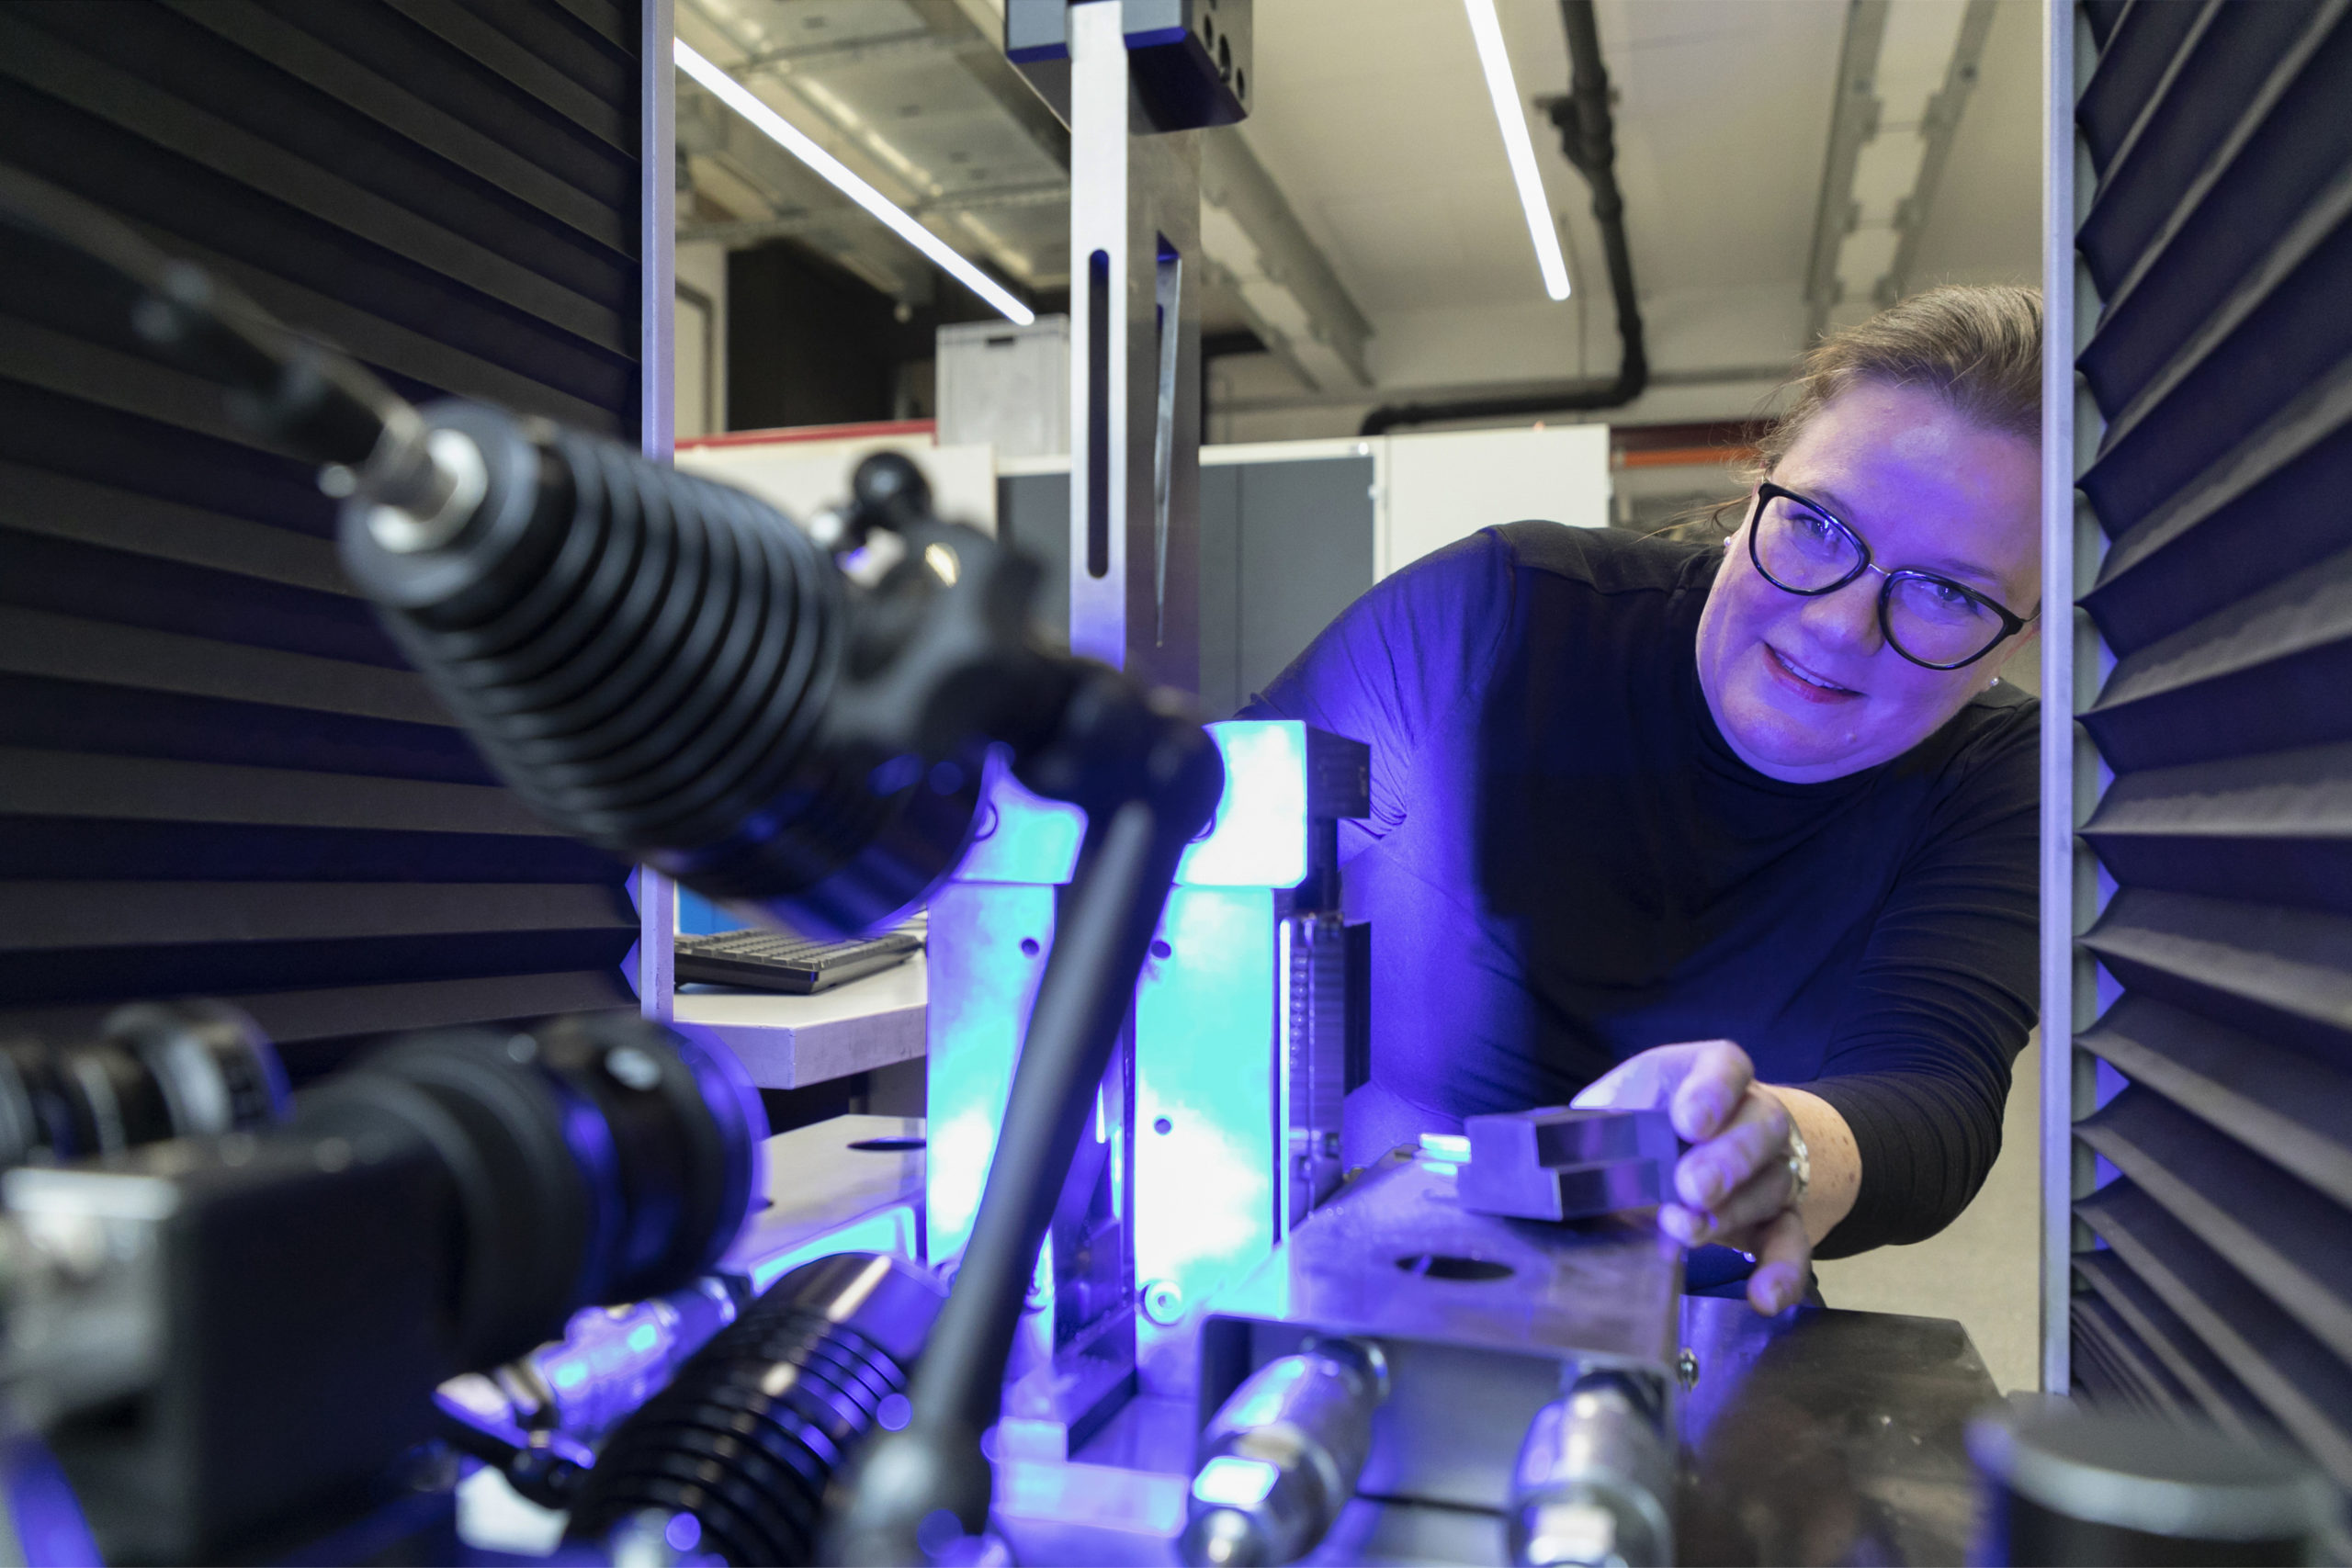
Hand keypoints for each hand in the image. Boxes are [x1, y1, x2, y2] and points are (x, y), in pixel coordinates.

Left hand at [1571, 1040, 1809, 1315]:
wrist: (1678, 1151)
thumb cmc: (1641, 1121)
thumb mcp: (1614, 1108)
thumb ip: (1595, 1124)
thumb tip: (1553, 1153)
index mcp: (1709, 1073)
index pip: (1725, 1066)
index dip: (1712, 1091)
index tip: (1688, 1122)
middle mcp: (1752, 1114)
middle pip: (1761, 1126)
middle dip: (1727, 1159)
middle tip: (1691, 1188)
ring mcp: (1771, 1166)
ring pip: (1771, 1185)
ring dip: (1730, 1214)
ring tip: (1684, 1231)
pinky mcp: (1777, 1218)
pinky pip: (1791, 1242)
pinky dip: (1782, 1272)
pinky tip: (1763, 1297)